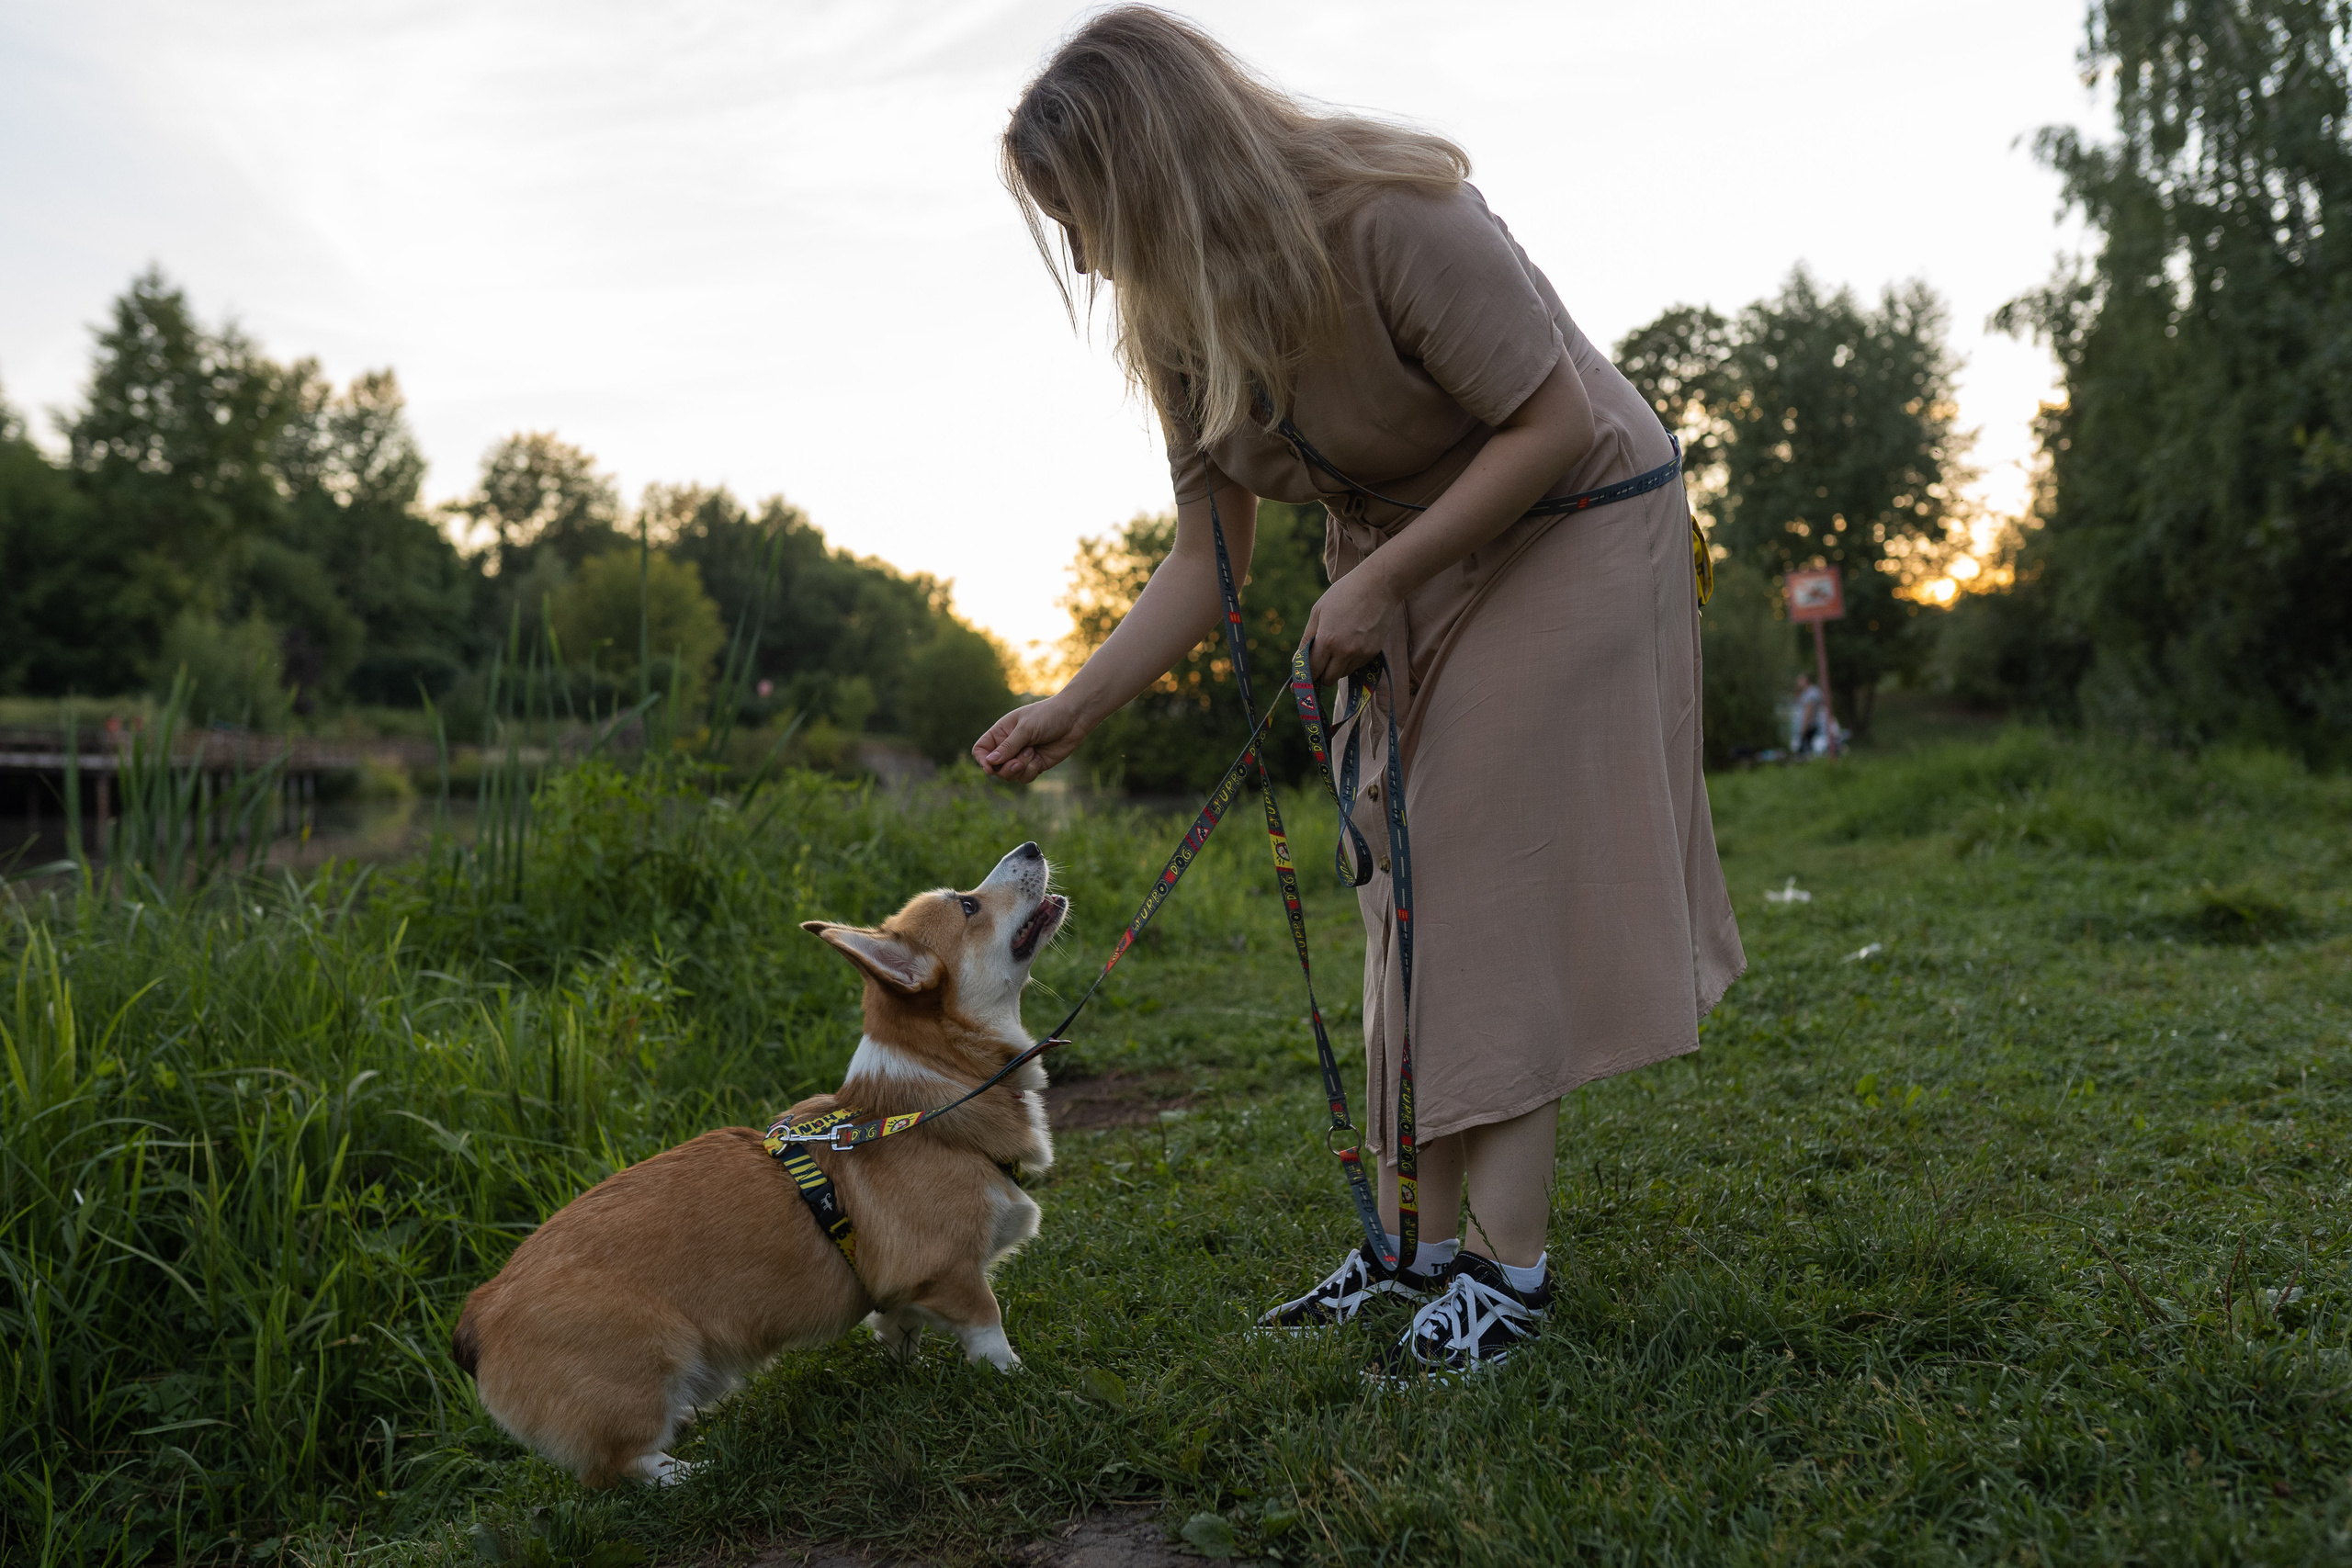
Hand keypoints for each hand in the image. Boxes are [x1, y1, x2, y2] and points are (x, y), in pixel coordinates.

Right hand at [973, 696, 1087, 783]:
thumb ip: (1008, 746)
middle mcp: (1009, 745)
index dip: (982, 760)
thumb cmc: (1048, 716)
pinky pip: (1025, 777)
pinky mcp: (1035, 765)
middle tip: (1017, 762)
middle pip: (995, 768)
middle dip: (1005, 768)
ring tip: (1032, 753)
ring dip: (1020, 768)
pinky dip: (1031, 771)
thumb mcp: (1026, 729)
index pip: (981, 750)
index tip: (990, 767)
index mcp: (1001, 732)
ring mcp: (1022, 756)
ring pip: (1010, 775)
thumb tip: (990, 763)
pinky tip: (1039, 759)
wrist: (1074, 718)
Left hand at [1298, 566, 1399, 683]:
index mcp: (1327, 640)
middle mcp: (1345, 651)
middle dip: (1321, 674)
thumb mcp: (1318, 611)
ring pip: (1343, 674)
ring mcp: (1361, 653)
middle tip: (1319, 664)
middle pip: (1328, 679)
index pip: (1313, 670)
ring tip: (1337, 647)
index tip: (1299, 684)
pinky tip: (1351, 643)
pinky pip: (1357, 666)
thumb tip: (1298, 660)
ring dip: (1336, 668)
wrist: (1379, 585)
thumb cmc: (1344, 594)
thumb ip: (1307, 638)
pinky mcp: (1373, 652)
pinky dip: (1350, 661)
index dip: (1304, 677)